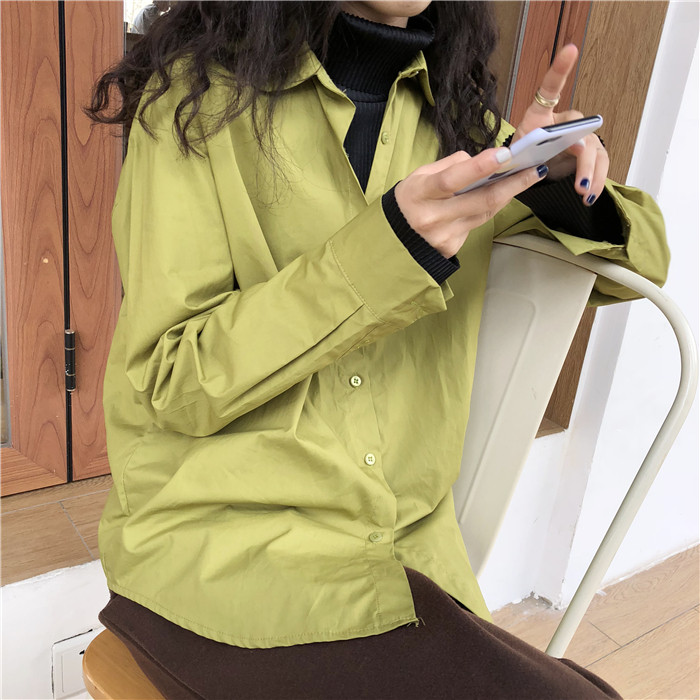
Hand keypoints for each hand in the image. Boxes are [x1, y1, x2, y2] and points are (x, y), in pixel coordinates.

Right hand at [395, 148, 547, 258]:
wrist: (394, 239)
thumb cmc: (409, 201)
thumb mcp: (419, 177)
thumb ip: (449, 167)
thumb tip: (480, 161)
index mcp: (420, 193)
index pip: (451, 180)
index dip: (478, 167)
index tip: (504, 155)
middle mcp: (432, 217)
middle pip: (479, 200)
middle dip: (511, 184)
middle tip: (535, 169)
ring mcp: (443, 236)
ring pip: (484, 212)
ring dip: (507, 194)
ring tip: (527, 177)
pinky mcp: (452, 248)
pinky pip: (476, 224)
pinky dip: (488, 209)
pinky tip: (499, 197)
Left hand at [513, 44, 608, 205]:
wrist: (529, 170)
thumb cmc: (520, 157)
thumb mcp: (516, 157)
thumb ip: (522, 155)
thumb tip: (538, 157)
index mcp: (540, 115)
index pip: (550, 88)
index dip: (560, 69)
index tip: (570, 49)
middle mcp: (566, 121)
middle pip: (581, 134)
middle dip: (583, 160)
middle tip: (579, 182)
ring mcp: (581, 137)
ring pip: (594, 152)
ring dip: (592, 175)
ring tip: (584, 193)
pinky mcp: (589, 153)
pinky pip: (598, 166)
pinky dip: (595, 182)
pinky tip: (589, 196)